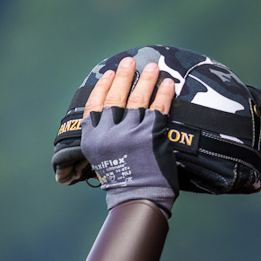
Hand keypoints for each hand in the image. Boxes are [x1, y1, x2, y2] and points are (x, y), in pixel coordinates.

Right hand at [81, 57, 178, 213]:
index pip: (94, 106)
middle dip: (123, 77)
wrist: (139, 198)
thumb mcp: (103, 160)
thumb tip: (110, 121)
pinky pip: (158, 108)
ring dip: (145, 80)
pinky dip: (164, 94)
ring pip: (138, 99)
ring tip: (151, 67)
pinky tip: (168, 84)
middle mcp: (108, 133)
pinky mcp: (150, 134)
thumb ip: (104, 140)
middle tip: (129, 61)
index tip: (109, 74)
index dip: (102, 88)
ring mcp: (129, 132)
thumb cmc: (124, 182)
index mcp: (93, 140)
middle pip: (115, 97)